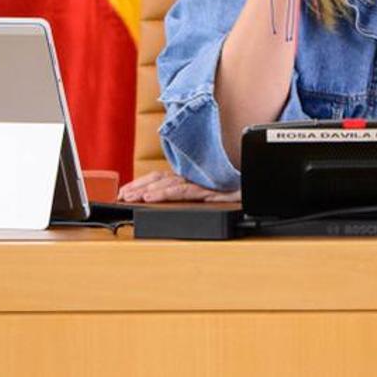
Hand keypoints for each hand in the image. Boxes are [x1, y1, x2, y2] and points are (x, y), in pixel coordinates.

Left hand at [119, 170, 241, 204]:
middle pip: (158, 179)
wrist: (254, 186)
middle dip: (138, 187)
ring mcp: (198, 181)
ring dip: (149, 191)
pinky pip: (184, 190)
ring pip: (168, 184)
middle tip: (122, 196)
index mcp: (186, 176)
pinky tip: (153, 198)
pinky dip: (167, 194)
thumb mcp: (205, 193)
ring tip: (134, 197)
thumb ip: (187, 194)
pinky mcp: (208, 188)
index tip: (123, 192)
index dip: (140, 184)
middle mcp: (190, 176)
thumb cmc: (230, 189)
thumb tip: (165, 200)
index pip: (157, 177)